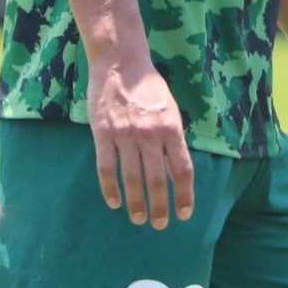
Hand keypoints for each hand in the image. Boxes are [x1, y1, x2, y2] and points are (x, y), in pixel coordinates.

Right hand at [85, 58, 194, 227]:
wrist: (121, 63)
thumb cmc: (150, 88)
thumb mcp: (171, 110)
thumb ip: (173, 140)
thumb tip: (176, 172)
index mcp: (172, 128)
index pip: (182, 170)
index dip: (184, 195)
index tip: (185, 213)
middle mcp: (150, 134)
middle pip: (157, 180)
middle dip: (160, 207)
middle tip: (160, 224)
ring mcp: (125, 135)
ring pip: (132, 178)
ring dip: (136, 203)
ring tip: (138, 219)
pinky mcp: (103, 134)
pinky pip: (106, 168)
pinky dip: (110, 189)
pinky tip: (114, 202)